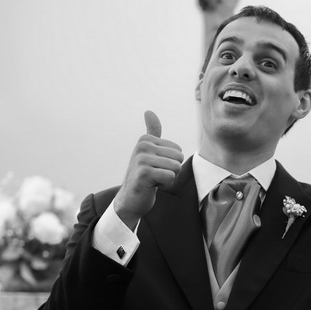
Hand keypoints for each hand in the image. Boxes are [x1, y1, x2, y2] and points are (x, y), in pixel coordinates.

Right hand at [114, 111, 183, 229]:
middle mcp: (142, 146)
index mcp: (146, 139)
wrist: (131, 199)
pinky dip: (165, 185)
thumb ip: (152, 132)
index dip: (171, 163)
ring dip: (168, 178)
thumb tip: (149, 111)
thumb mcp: (149, 152)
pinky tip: (152, 186)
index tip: (155, 167)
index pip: (178, 150)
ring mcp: (141, 159)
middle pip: (179, 158)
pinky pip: (170, 177)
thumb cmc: (144, 176)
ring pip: (176, 168)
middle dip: (172, 171)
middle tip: (156, 175)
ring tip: (153, 180)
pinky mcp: (143, 173)